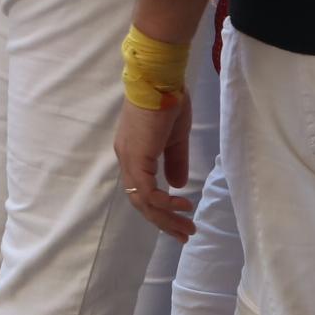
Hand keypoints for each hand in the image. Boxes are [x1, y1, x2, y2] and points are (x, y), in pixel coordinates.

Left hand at [115, 88, 198, 239]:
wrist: (160, 79)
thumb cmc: (168, 101)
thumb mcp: (175, 138)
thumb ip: (175, 161)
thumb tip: (177, 186)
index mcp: (133, 153)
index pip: (141, 191)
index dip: (159, 210)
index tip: (179, 222)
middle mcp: (126, 159)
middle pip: (141, 202)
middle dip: (164, 222)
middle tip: (185, 235)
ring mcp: (129, 158)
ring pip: (143, 201)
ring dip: (166, 218)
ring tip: (187, 228)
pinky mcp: (137, 157)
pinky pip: (148, 191)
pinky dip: (165, 203)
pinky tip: (184, 205)